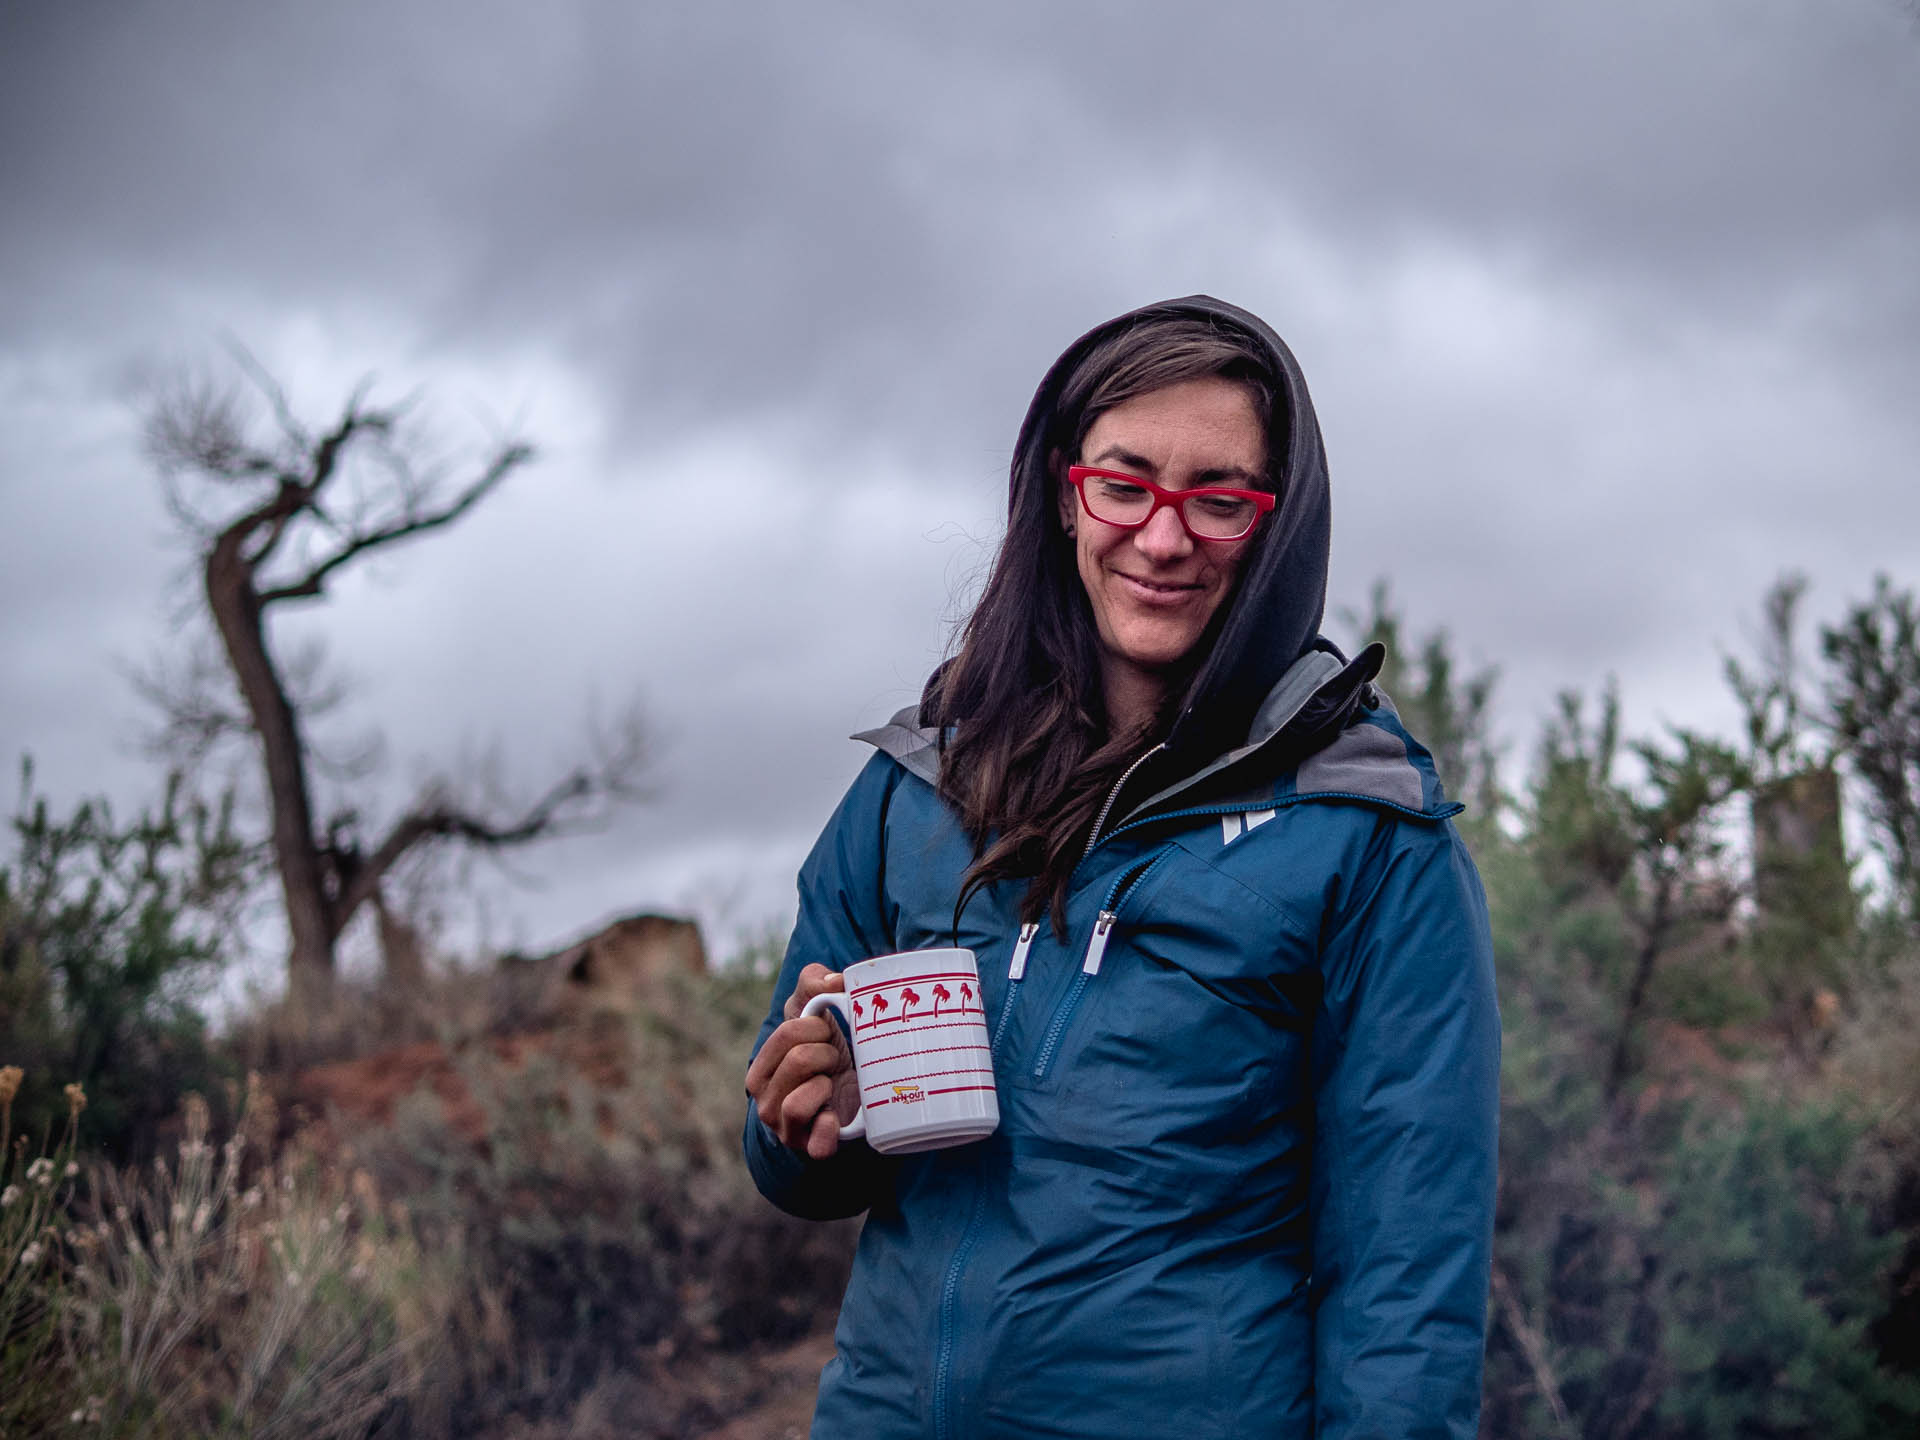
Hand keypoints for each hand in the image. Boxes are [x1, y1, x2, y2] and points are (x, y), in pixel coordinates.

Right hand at [745, 963, 860, 1159]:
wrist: (848, 1093)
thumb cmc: (824, 1050)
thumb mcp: (813, 1013)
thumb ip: (813, 983)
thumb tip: (833, 981)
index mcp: (759, 1071)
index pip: (786, 1035)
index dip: (816, 1027)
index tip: (826, 1032)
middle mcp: (766, 1103)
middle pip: (798, 1062)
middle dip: (826, 1052)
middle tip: (833, 1057)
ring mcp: (788, 1129)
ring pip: (798, 1102)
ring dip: (826, 1083)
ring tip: (832, 1082)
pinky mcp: (812, 1148)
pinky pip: (816, 1144)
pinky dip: (827, 1131)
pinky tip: (833, 1117)